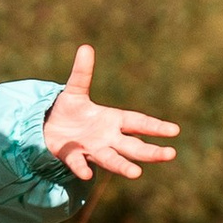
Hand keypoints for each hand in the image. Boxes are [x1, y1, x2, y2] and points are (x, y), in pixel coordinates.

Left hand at [41, 47, 178, 183]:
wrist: (48, 128)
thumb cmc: (69, 110)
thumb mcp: (75, 89)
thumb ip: (82, 72)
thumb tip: (86, 47)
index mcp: (113, 120)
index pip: (138, 122)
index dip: (155, 126)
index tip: (175, 130)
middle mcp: (107, 138)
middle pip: (132, 146)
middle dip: (150, 151)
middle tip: (170, 154)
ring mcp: (91, 149)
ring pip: (111, 159)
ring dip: (122, 166)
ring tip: (137, 173)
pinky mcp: (72, 156)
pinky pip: (78, 163)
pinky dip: (82, 168)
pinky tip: (87, 175)